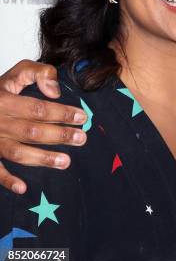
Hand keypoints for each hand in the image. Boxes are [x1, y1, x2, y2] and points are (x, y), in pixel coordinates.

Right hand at [0, 60, 87, 193]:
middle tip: (81, 138)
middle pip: (32, 131)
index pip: (38, 109)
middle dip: (59, 135)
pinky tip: (23, 187)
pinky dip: (7, 180)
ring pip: (18, 152)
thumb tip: (55, 91)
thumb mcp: (17, 73)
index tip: (81, 117)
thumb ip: (39, 73)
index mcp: (5, 101)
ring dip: (43, 158)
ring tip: (66, 161)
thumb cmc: (0, 90)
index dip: (61, 113)